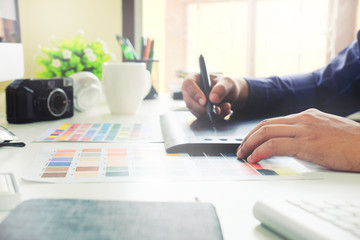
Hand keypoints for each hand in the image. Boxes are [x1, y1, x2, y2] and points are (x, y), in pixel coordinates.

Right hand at [182, 73, 248, 118]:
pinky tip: (225, 111)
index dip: (194, 93)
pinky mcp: (198, 112)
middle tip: (217, 110)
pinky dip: (215, 117)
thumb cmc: (227, 84)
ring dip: (212, 113)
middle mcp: (191, 91)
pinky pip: (203, 117)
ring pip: (197, 112)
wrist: (231, 94)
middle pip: (190, 102)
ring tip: (226, 107)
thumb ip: (221, 88)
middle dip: (203, 109)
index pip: (188, 84)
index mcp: (194, 78)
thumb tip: (213, 99)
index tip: (204, 102)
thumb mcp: (228, 83)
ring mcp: (193, 102)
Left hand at [237, 108, 359, 171]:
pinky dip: (260, 151)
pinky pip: (274, 145)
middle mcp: (303, 119)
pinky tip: (255, 159)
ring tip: (244, 155)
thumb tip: (294, 146)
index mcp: (307, 116)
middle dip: (249, 137)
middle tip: (241, 148)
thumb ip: (309, 134)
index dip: (258, 132)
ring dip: (250, 144)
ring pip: (266, 132)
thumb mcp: (327, 132)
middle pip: (265, 124)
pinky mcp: (307, 144)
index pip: (274, 121)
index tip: (250, 141)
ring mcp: (304, 129)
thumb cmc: (353, 143)